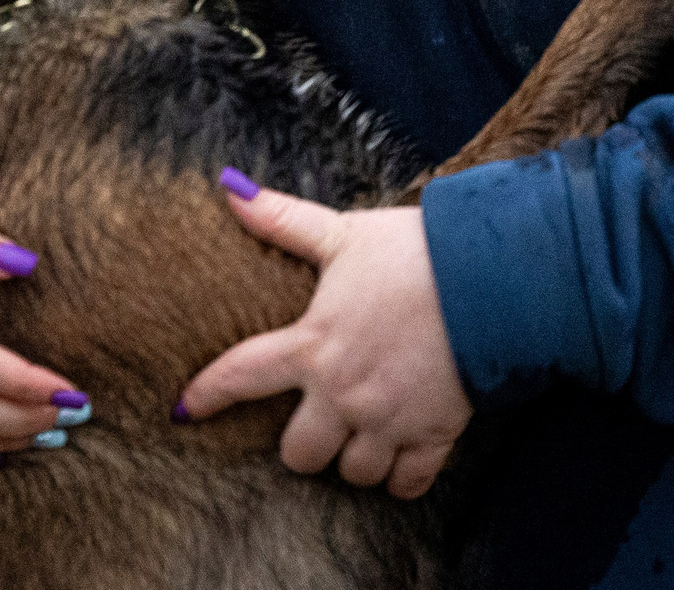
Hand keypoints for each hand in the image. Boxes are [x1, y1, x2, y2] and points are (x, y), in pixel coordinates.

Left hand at [176, 177, 471, 499]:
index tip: (183, 411)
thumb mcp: (342, 233)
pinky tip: (401, 455)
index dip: (208, 396)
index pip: (240, 376)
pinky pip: (407, 484)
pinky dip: (401, 477)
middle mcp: (343, 393)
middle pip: (298, 453)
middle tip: (317, 420)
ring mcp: (388, 421)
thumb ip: (283, 219)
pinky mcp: (434, 436)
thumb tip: (229, 188)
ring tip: (361, 432)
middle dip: (303, 443)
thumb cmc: (412, 252)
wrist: (490, 278)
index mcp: (313, 343)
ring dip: (352, 458)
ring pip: (351, 473)